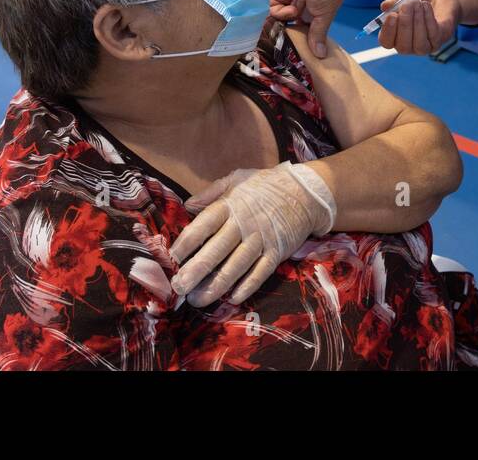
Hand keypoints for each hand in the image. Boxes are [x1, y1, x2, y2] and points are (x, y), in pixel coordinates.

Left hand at [169, 162, 336, 306]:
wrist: (305, 192)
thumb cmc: (266, 185)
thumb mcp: (237, 179)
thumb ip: (212, 192)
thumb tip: (188, 205)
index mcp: (231, 205)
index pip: (203, 225)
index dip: (186, 243)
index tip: (172, 258)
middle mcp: (244, 224)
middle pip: (216, 250)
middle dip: (195, 270)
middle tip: (178, 287)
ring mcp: (261, 240)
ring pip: (235, 266)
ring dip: (215, 285)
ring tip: (197, 299)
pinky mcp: (276, 253)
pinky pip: (260, 273)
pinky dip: (247, 286)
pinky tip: (232, 298)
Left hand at [269, 0, 359, 58]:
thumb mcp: (325, 14)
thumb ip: (318, 34)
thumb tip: (321, 56)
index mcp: (311, 9)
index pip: (302, 28)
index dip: (301, 38)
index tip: (300, 51)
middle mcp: (297, 4)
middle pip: (288, 26)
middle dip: (291, 31)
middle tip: (294, 37)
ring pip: (280, 20)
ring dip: (292, 14)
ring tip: (304, 2)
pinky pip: (273, 10)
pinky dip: (284, 10)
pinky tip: (295, 2)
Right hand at [376, 0, 461, 54]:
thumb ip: (394, 1)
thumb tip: (384, 6)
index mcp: (394, 36)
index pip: (386, 42)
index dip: (388, 31)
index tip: (392, 15)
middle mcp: (408, 45)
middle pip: (403, 47)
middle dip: (405, 25)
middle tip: (406, 6)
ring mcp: (424, 47)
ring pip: (419, 44)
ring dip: (417, 22)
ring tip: (418, 4)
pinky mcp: (438, 42)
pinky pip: (433, 36)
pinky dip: (428, 19)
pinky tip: (426, 6)